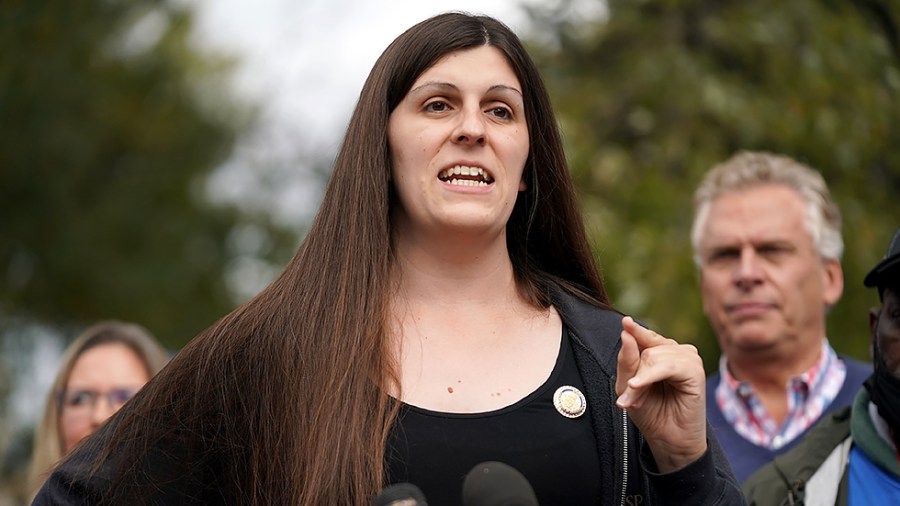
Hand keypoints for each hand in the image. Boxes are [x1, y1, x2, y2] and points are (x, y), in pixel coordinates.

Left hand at [615, 316, 706, 471]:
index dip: (635, 331)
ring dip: (641, 381)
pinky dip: (650, 376)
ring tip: (638, 401)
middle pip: (646, 350)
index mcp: (662, 352)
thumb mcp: (629, 385)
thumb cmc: (651, 412)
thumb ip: (627, 359)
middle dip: (634, 375)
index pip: (646, 337)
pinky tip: (638, 386)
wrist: (668, 439)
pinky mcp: (695, 371)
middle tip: (631, 399)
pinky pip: (667, 365)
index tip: (625, 322)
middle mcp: (677, 352)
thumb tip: (627, 332)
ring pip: (654, 356)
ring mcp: (688, 359)